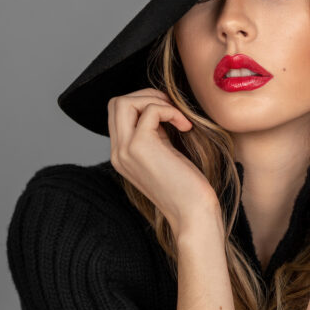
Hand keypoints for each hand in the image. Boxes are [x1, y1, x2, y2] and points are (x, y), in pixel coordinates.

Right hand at [108, 88, 219, 234]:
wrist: (193, 213)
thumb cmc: (187, 187)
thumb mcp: (164, 155)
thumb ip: (155, 134)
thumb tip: (160, 107)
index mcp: (122, 155)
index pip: (118, 114)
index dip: (143, 104)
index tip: (168, 113)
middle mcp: (118, 153)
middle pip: (116, 103)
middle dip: (146, 96)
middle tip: (172, 110)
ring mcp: (125, 150)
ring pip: (124, 102)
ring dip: (155, 100)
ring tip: (177, 116)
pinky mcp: (140, 146)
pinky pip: (150, 109)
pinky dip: (171, 110)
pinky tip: (185, 127)